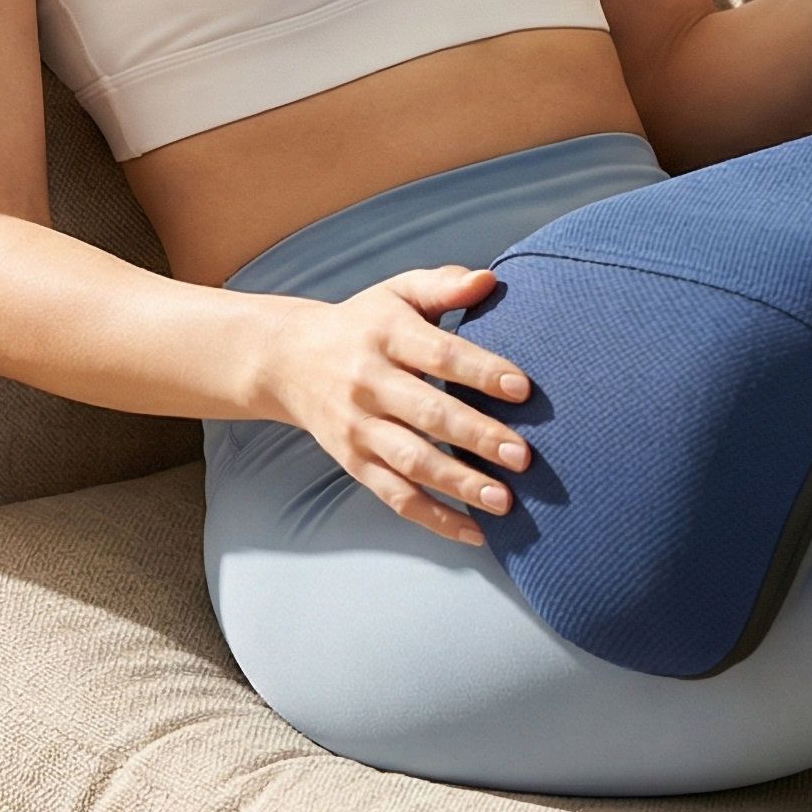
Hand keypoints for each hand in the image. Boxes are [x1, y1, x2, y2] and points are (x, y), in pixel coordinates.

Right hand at [252, 264, 534, 546]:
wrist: (288, 360)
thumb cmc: (363, 322)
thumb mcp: (397, 293)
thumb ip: (443, 286)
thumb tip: (490, 279)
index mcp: (387, 335)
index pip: (440, 354)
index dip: (481, 371)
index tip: (522, 388)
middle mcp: (370, 383)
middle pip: (428, 414)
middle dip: (477, 437)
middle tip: (523, 456)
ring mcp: (359, 428)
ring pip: (412, 463)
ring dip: (459, 485)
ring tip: (504, 501)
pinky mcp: (354, 462)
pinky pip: (395, 496)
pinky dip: (434, 518)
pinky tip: (474, 532)